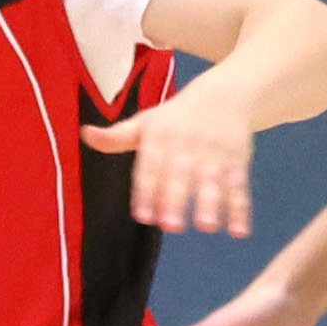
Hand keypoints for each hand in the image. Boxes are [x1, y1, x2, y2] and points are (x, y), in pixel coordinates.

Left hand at [84, 87, 254, 235]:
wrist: (227, 94)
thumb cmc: (177, 117)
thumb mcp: (146, 122)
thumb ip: (118, 137)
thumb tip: (85, 133)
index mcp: (160, 137)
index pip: (150, 167)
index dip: (146, 191)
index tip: (142, 216)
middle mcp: (187, 145)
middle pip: (180, 175)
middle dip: (175, 200)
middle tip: (170, 227)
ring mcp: (215, 153)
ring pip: (211, 181)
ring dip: (210, 204)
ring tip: (207, 227)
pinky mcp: (238, 159)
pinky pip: (239, 186)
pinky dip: (241, 209)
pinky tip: (239, 232)